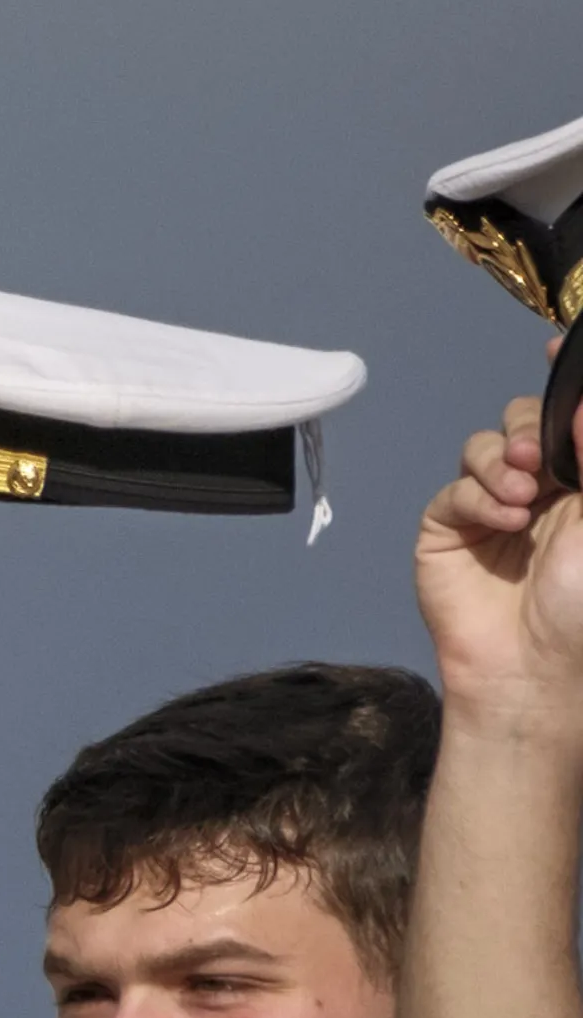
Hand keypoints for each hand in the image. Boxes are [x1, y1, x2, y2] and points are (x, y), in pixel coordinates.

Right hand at [414, 381, 582, 737]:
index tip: (557, 346)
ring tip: (521, 497)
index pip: (569, 421)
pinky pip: (453, 490)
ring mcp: (490, 510)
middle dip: (528, 429)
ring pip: (483, 448)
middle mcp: (541, 490)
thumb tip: (580, 405)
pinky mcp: (447, 532)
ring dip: (499, 462)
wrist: (535, 670)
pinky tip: (501, 522)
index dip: (564, 383)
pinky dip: (475, 497)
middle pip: (523, 422)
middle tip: (537, 460)